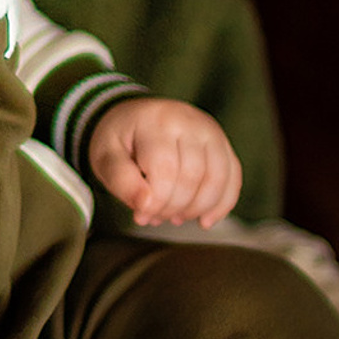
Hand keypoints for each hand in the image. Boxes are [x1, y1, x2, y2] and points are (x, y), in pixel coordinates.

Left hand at [88, 97, 241, 230]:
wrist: (133, 118)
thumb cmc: (119, 140)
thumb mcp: (105, 157)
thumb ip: (121, 181)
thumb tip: (146, 206)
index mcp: (156, 120)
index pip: (166, 169)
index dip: (156, 201)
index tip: (141, 214)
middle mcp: (189, 120)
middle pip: (193, 176)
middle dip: (174, 207)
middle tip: (155, 216)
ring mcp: (210, 131)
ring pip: (218, 179)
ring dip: (197, 208)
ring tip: (175, 216)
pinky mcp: (222, 144)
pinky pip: (233, 176)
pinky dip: (222, 204)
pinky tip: (204, 220)